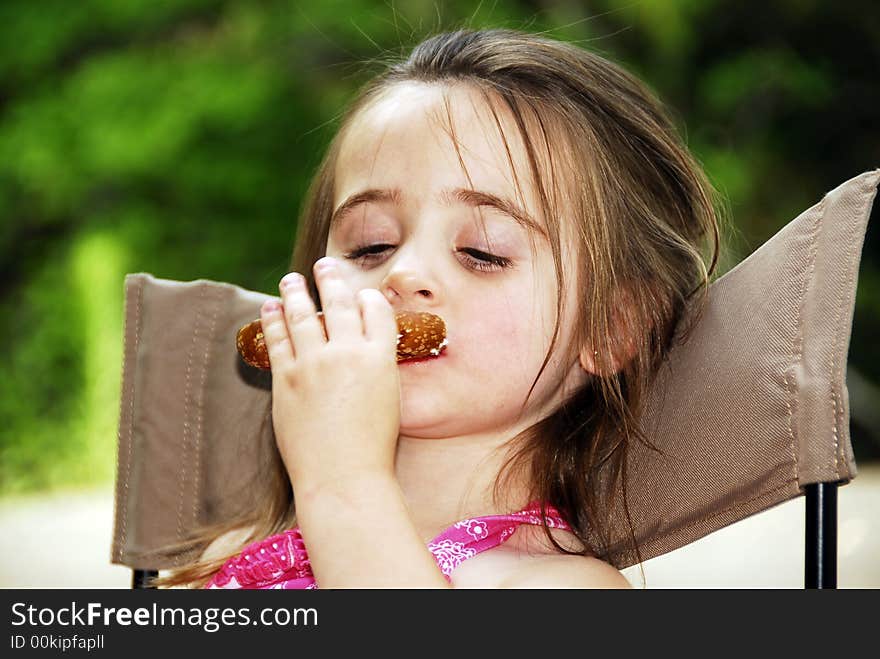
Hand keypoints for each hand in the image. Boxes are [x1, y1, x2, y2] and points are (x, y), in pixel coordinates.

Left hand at [259, 256, 400, 495]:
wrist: (343, 477)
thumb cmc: (373, 447)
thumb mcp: (389, 399)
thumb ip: (376, 368)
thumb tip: (364, 348)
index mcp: (380, 357)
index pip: (375, 310)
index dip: (367, 297)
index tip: (360, 292)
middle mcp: (347, 352)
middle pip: (338, 303)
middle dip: (331, 279)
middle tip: (325, 265)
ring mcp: (314, 364)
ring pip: (302, 315)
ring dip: (296, 291)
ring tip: (291, 279)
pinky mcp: (286, 379)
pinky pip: (277, 340)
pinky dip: (272, 320)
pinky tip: (269, 307)